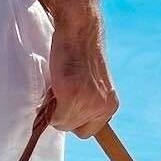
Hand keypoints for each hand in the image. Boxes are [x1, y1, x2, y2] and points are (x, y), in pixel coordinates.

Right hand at [48, 20, 118, 137]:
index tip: (67, 106)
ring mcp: (88, 102)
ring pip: (62, 123)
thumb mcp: (92, 84)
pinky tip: (55, 84)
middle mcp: (103, 107)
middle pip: (73, 129)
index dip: (74, 119)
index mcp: (111, 104)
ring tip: (59, 84)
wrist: (79, 30)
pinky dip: (49, 104)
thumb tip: (68, 119)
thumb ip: (87, 103)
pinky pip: (54, 116)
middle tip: (62, 89)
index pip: (89, 131)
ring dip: (54, 108)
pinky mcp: (72, 95)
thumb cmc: (81, 53)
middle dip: (63, 112)